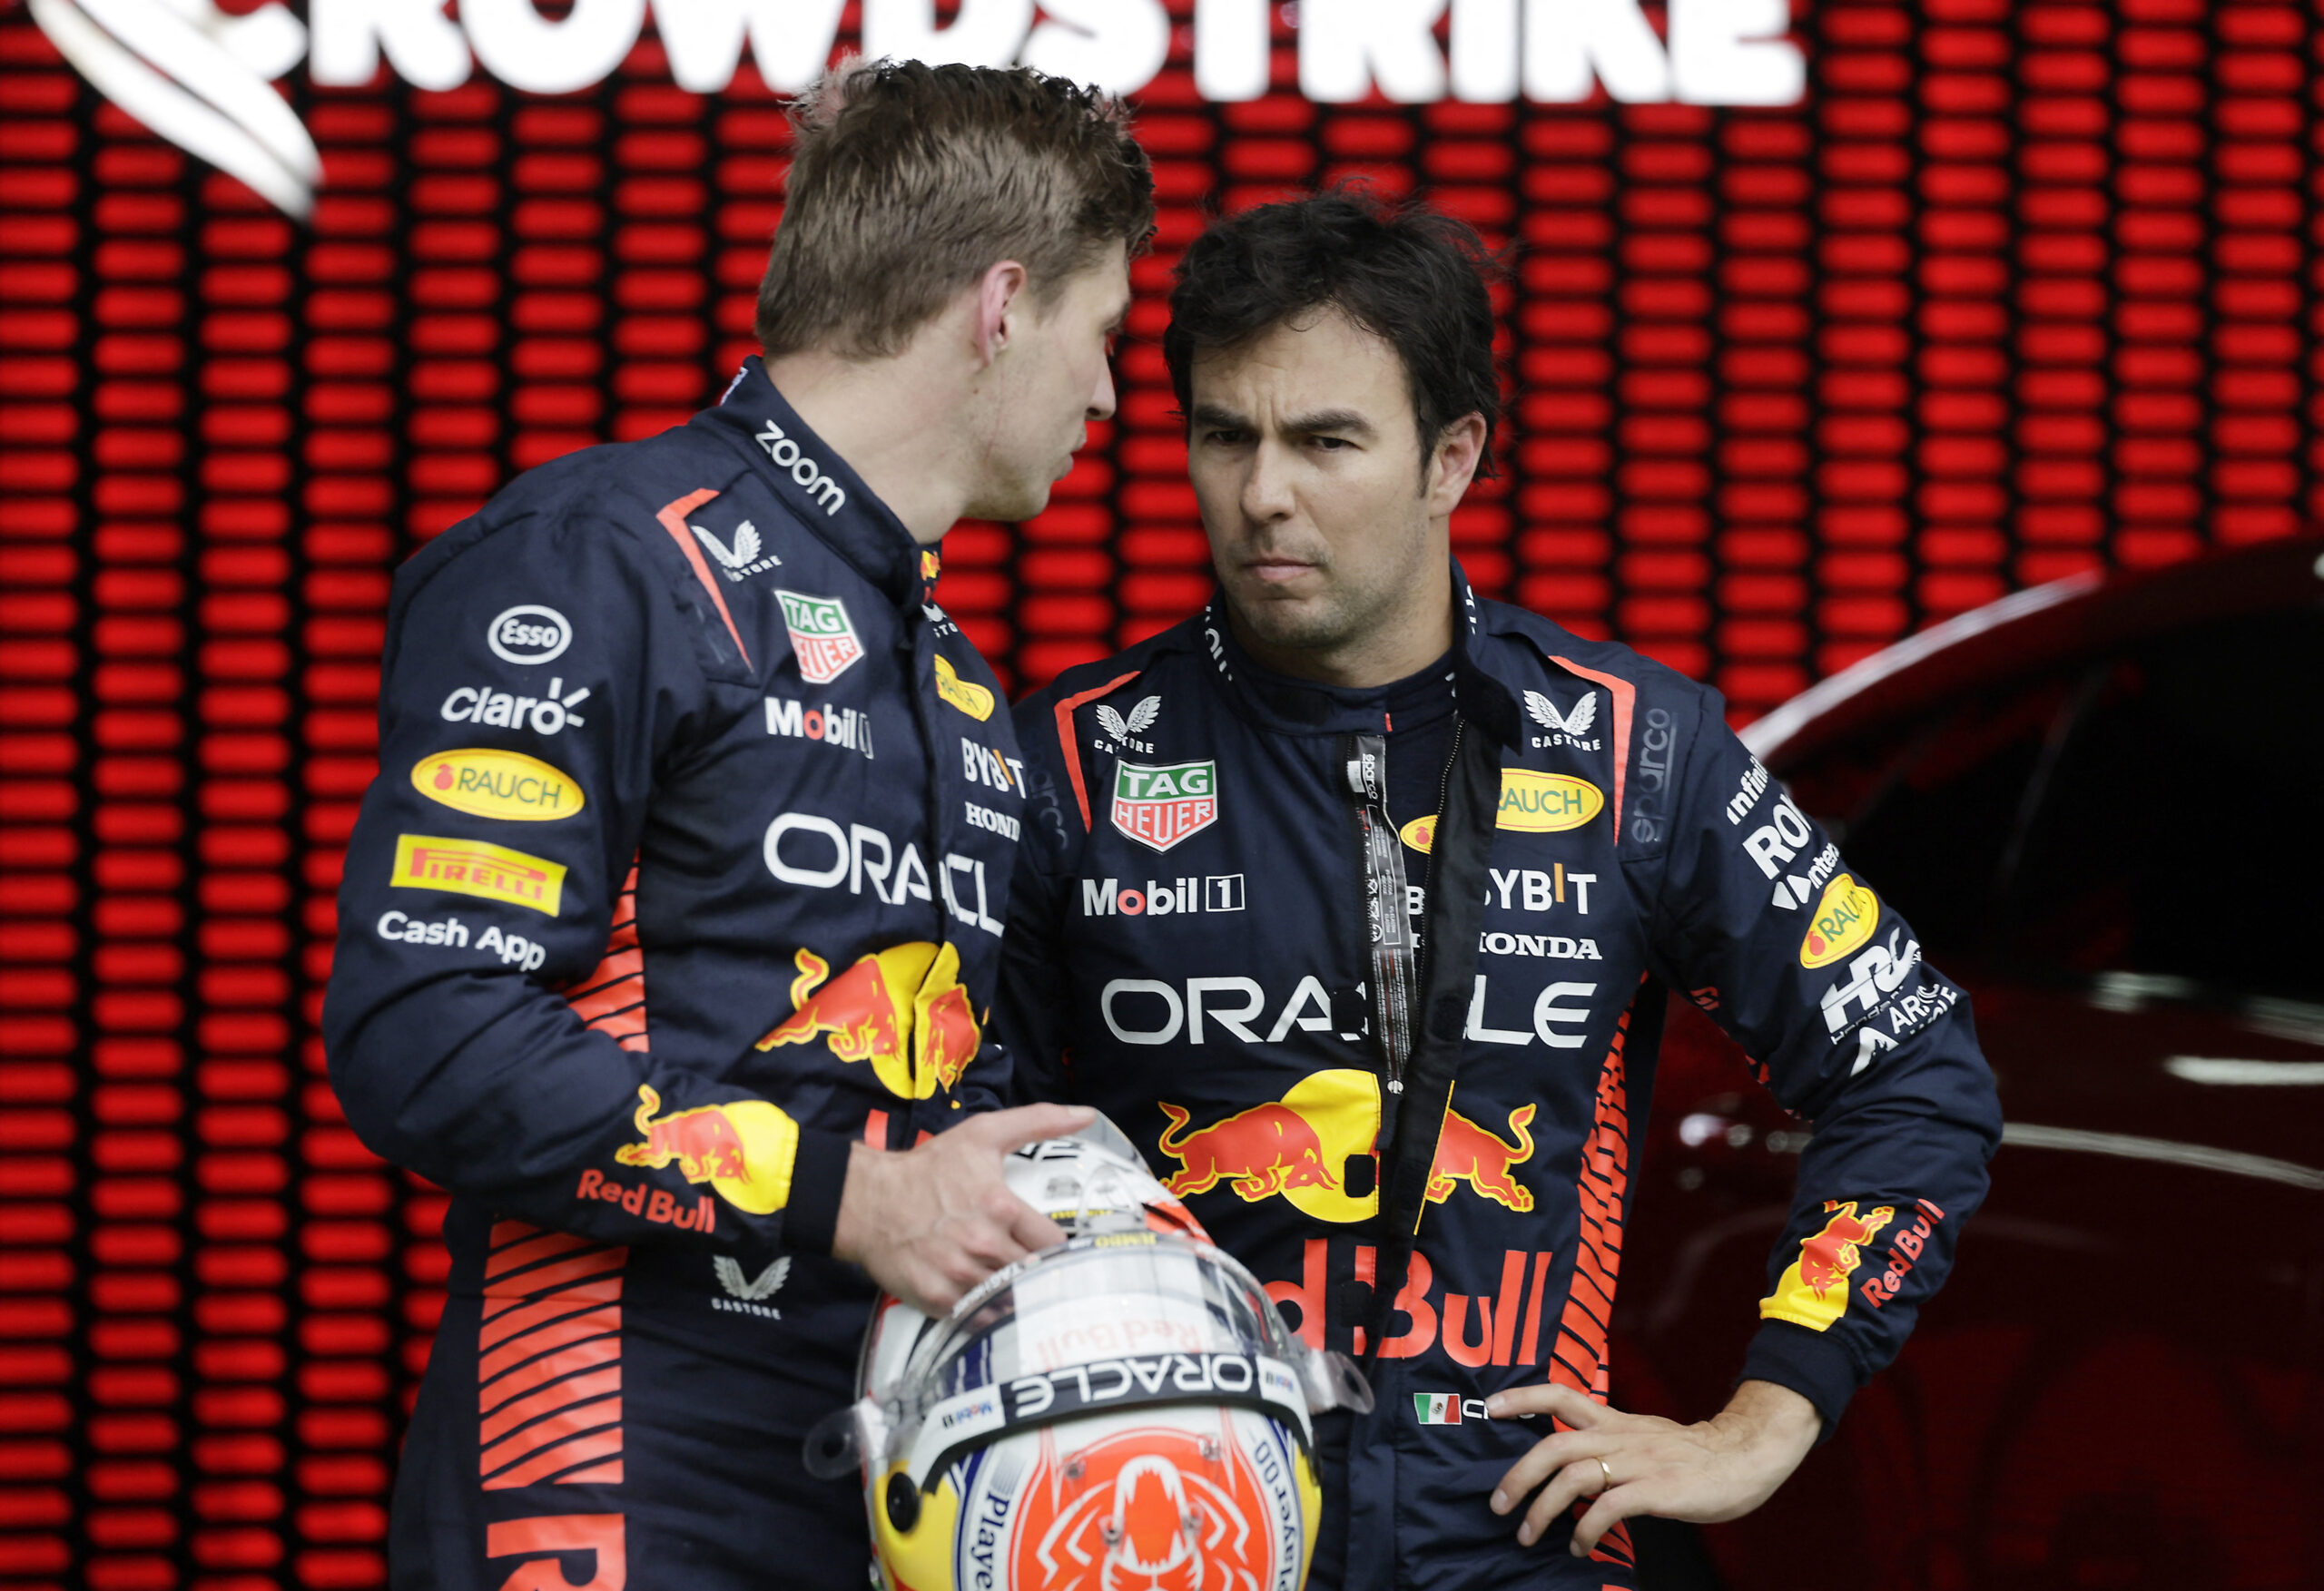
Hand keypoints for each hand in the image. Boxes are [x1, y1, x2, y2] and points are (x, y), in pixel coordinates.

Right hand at [830, 1103, 1093, 1315]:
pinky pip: (981, 1318)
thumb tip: (1085, 1114)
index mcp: (1000, 1207)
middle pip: (1035, 1273)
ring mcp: (960, 1277)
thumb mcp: (983, 1134)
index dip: (1057, 1246)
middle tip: (1032, 1263)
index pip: (1054, 1243)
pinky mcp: (939, 1301)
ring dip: (1014, 1292)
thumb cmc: (928, 1169)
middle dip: (1036, 1269)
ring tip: (1010, 1280)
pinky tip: (984, 1296)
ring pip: (1011, 1298)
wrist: (869, 1201)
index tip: (1053, 1246)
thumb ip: (1038, 1121)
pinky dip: (987, 1310)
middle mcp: (983, 1245)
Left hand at [1484, 1379, 1818, 1555]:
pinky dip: (1585, 1530)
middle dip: (1518, 1476)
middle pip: (1553, 1446)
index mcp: (1614, 1421)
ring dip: (1543, 1510)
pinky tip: (1579, 1546)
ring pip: (1573, 1477)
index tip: (1490, 1407)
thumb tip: (1569, 1469)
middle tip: (1498, 1504)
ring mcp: (1637, 1462)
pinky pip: (1607, 1508)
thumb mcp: (1643, 1436)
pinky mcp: (1656, 1490)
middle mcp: (1619, 1437)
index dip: (1523, 1398)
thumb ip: (1608, 1444)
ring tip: (1529, 1534)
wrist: (1744, 1458)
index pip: (1561, 1396)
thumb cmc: (1690, 1455)